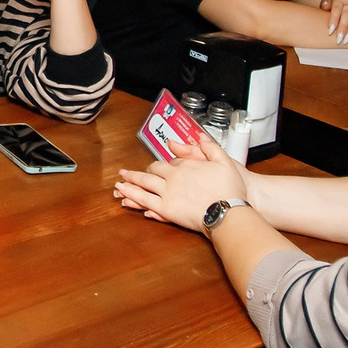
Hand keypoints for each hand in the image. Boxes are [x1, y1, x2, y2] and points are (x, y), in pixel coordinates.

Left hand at [113, 136, 250, 233]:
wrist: (228, 212)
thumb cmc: (229, 190)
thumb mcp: (224, 161)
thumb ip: (209, 147)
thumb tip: (199, 136)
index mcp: (184, 165)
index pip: (169, 163)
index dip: (165, 166)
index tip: (160, 168)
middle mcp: (173, 178)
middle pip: (151, 172)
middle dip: (139, 172)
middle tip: (127, 173)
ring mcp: (167, 194)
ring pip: (143, 186)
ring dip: (130, 183)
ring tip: (118, 184)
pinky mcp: (166, 210)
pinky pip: (146, 202)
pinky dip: (134, 198)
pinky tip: (126, 197)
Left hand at [320, 0, 347, 42]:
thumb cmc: (336, 6)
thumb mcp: (329, 4)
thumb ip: (326, 6)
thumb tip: (324, 7)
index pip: (336, 8)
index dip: (333, 20)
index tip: (330, 32)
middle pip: (347, 13)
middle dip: (343, 27)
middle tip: (339, 39)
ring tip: (346, 40)